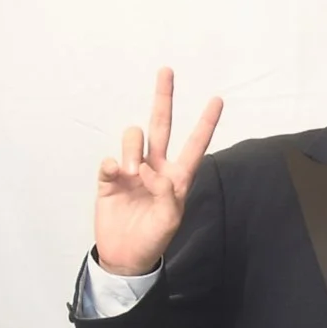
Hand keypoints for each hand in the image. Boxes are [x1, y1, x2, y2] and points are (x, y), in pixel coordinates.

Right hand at [94, 67, 223, 275]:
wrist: (125, 256)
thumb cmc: (153, 239)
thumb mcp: (169, 220)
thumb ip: (165, 194)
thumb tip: (149, 169)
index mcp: (177, 177)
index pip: (194, 144)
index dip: (205, 123)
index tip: (217, 99)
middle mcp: (156, 167)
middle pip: (161, 126)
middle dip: (164, 99)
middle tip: (166, 71)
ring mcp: (132, 170)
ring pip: (134, 138)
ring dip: (132, 149)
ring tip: (131, 172)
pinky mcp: (110, 178)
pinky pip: (109, 160)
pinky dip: (111, 165)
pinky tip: (115, 176)